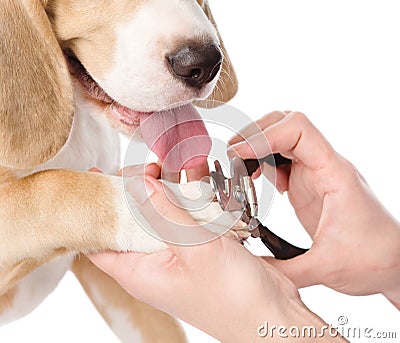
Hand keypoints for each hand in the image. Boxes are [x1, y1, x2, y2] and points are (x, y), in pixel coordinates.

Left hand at [88, 171, 338, 341]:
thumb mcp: (195, 250)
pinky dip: (192, 198)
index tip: (98, 179)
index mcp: (139, 272)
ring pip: (163, 216)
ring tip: (173, 165)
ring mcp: (177, 255)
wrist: (272, 314)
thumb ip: (166, 214)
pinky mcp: (199, 248)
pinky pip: (188, 218)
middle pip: (132, 222)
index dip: (95, 209)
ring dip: (168, 189)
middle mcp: (154, 263)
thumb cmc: (232, 298)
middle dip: (136, 191)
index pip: (100, 240)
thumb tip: (140, 184)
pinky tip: (199, 177)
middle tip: (147, 168)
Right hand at [228, 111, 399, 307]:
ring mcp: (315, 172)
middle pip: (286, 123)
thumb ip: (284, 270)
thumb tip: (249, 268)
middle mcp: (324, 166)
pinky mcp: (307, 183)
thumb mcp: (326, 267)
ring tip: (238, 167)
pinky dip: (261, 161)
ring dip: (256, 146)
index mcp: (334, 174)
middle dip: (254, 134)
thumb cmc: (376, 256)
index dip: (264, 135)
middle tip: (232, 157)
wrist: (393, 260)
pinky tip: (253, 179)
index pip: (298, 129)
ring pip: (281, 137)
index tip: (239, 152)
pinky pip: (281, 158)